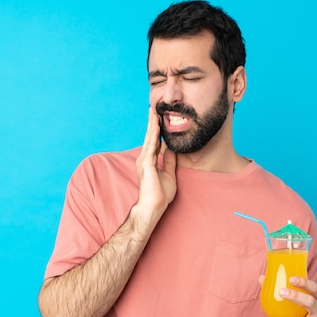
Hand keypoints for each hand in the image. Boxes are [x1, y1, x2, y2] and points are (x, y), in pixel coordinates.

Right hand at [133, 107, 176, 223]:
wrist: (154, 206)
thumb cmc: (160, 194)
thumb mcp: (169, 173)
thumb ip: (169, 161)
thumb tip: (171, 149)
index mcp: (149, 161)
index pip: (154, 141)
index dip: (156, 130)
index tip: (159, 119)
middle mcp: (144, 158)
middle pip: (149, 137)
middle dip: (152, 123)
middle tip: (153, 109)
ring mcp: (144, 160)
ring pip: (149, 138)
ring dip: (152, 125)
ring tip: (153, 112)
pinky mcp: (147, 164)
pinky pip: (151, 146)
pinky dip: (153, 135)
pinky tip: (156, 126)